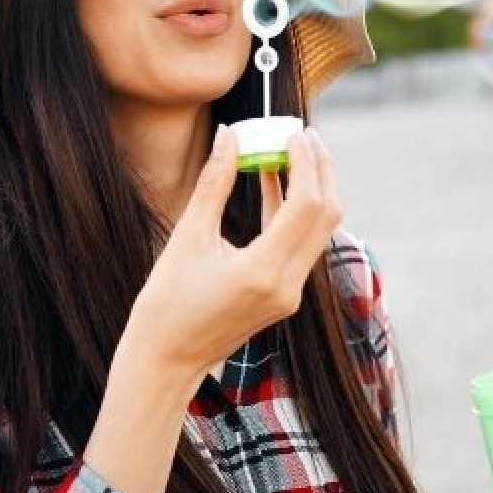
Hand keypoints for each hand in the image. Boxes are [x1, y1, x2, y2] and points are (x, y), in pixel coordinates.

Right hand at [118, 124, 341, 397]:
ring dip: (308, 188)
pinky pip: (300, 244)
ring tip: (285, 150)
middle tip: (301, 135)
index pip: (306, 205)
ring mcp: (290, 295)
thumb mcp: (187, 238)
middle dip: (319, 170)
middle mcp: (287, 286)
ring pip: (318, 230)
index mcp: (264, 272)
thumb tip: (230, 136)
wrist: (165, 360)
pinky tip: (273, 182)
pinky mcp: (284, 296)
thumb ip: (215, 183)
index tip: (293, 131)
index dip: (305, 162)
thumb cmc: (167, 304)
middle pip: (326, 216)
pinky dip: (293, 212)